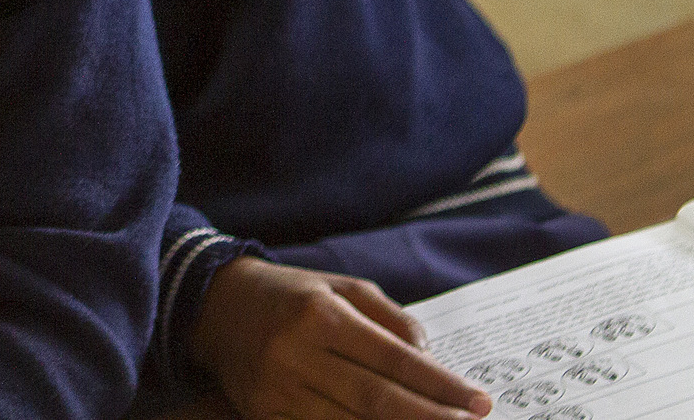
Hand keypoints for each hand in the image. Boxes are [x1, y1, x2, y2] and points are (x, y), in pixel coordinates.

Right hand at [193, 258, 490, 419]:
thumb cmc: (290, 295)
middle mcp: (296, 352)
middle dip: (432, 417)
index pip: (394, 357)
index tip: (480, 400)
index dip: (441, 384)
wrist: (213, 305)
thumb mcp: (339, 287)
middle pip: (378, 399)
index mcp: (320, 314)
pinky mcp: (264, 414)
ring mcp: (278, 389)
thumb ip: (390, 318)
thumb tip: (432, 357)